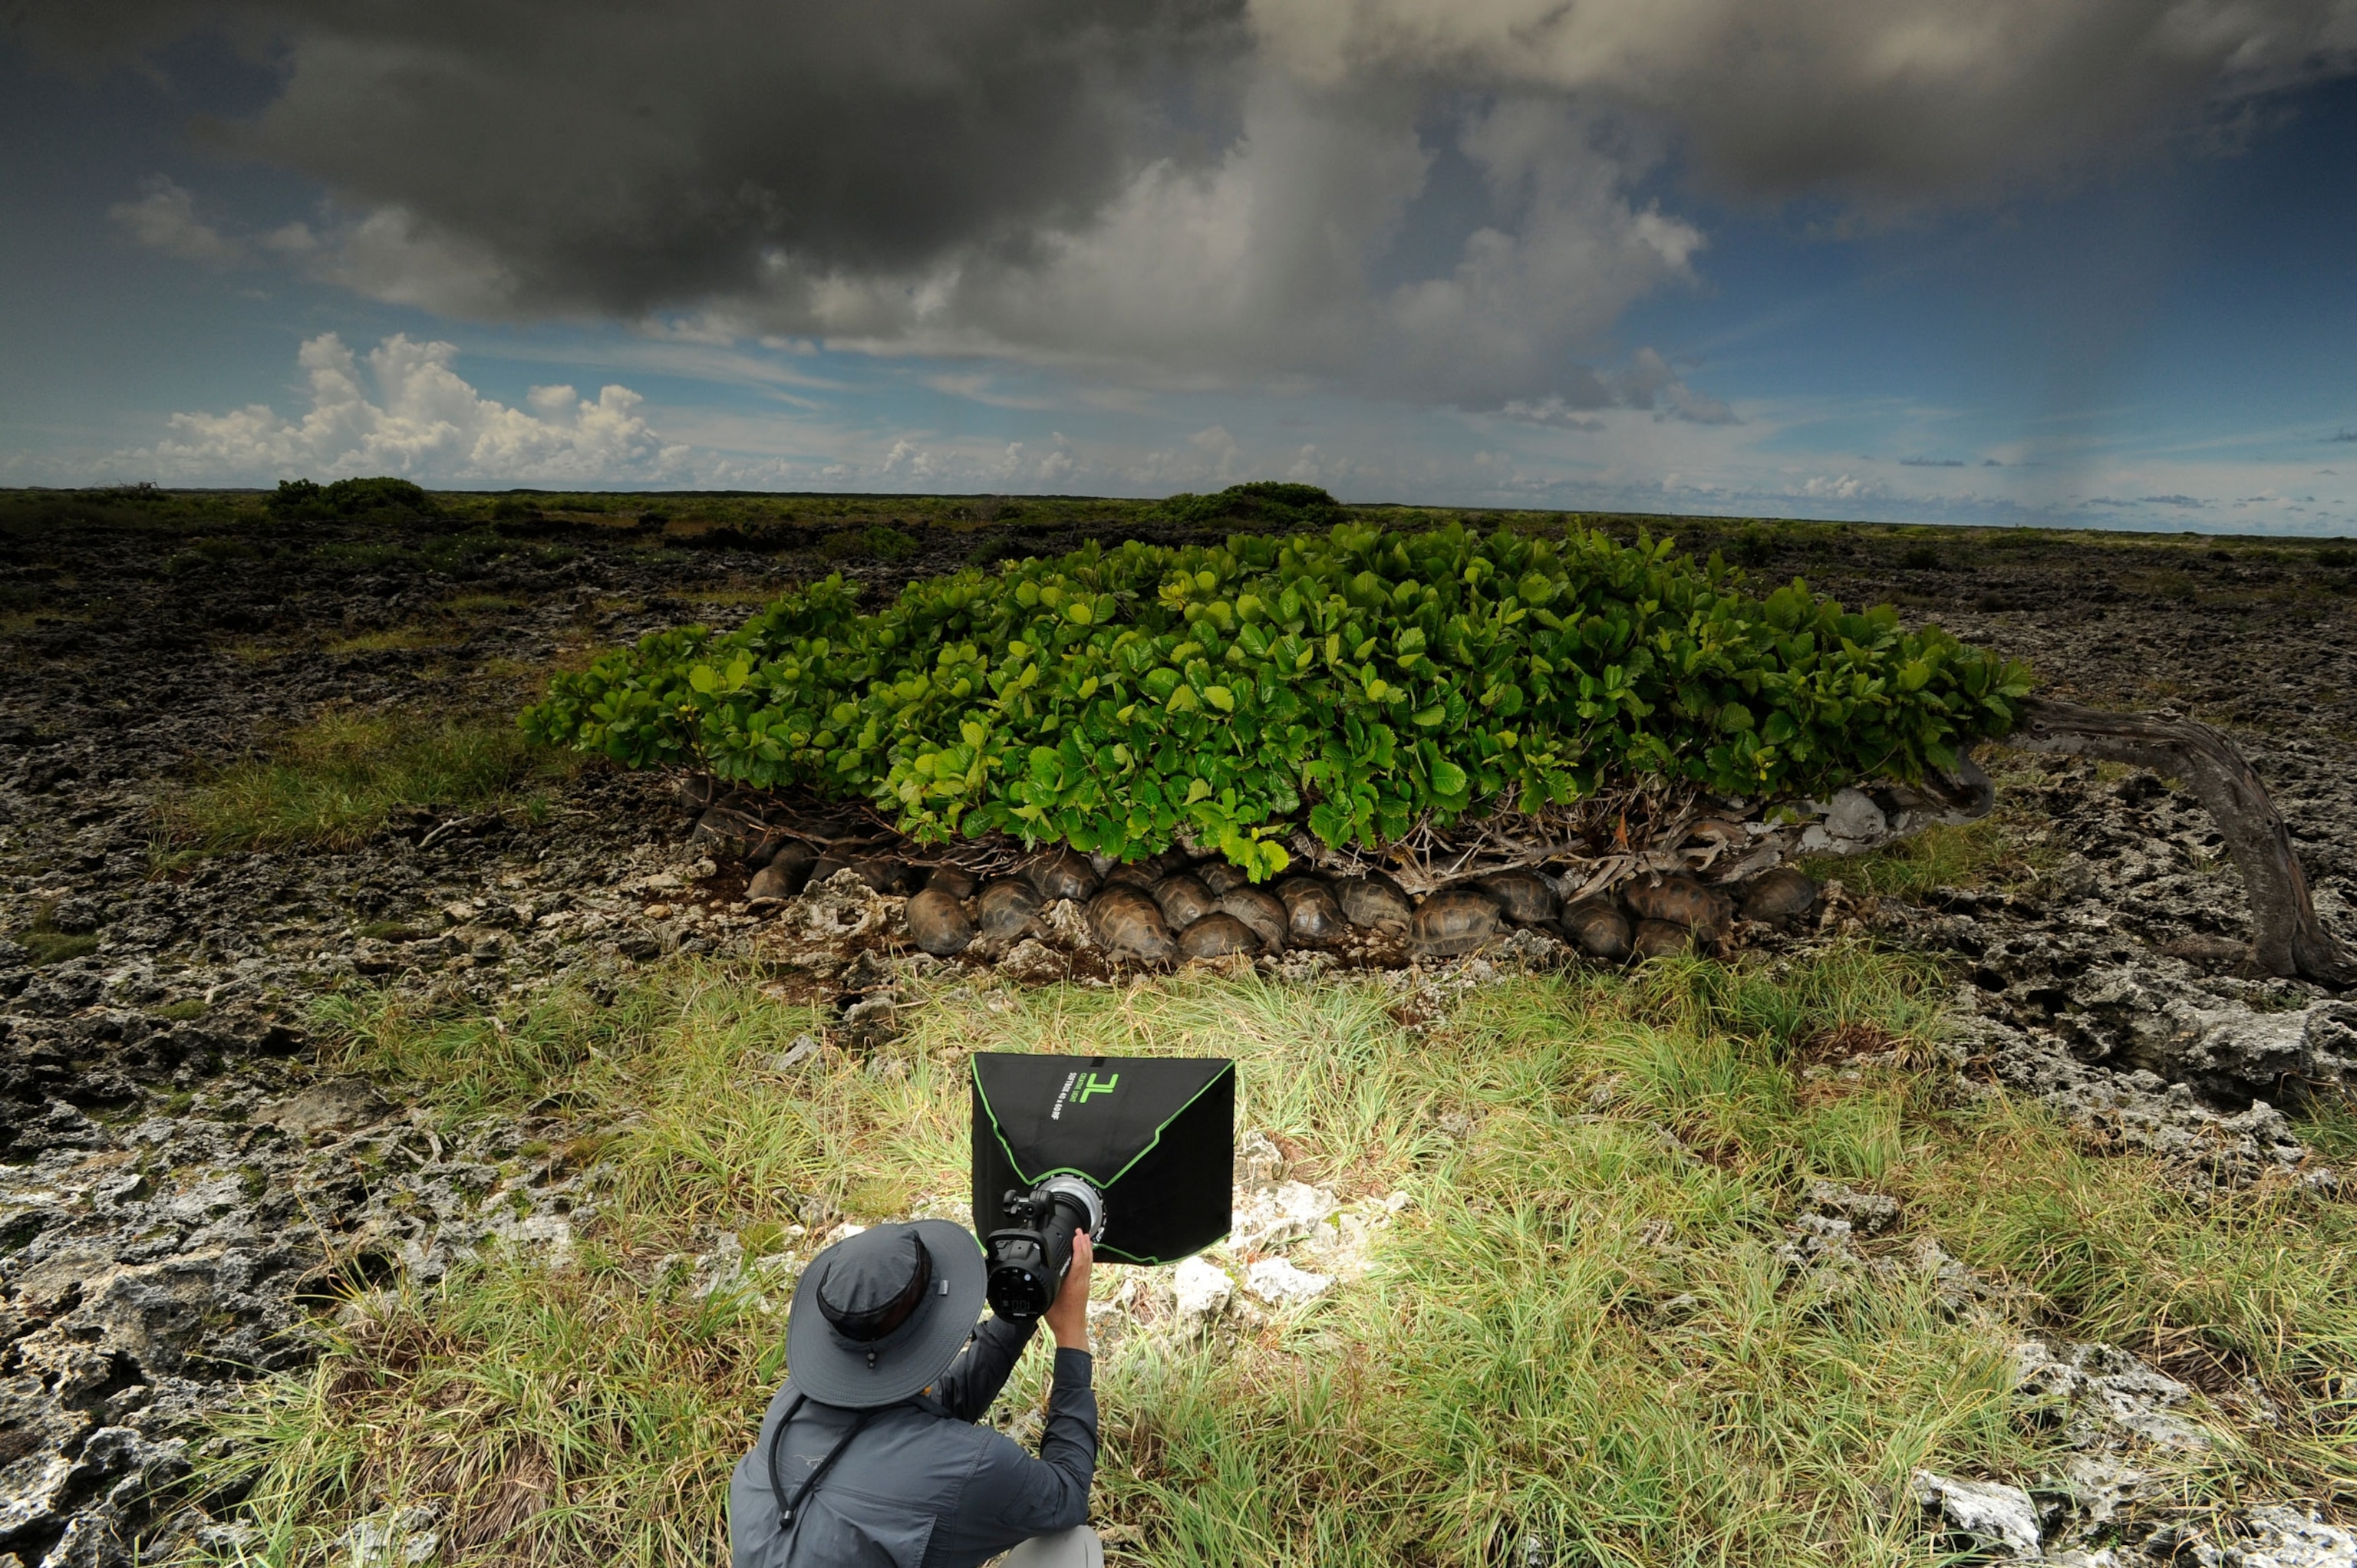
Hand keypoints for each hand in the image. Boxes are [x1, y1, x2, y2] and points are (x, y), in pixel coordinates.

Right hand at [1042, 1233, 1092, 1351]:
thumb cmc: (1060, 1319)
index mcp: (1073, 1284)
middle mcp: (1082, 1283)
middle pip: (1086, 1258)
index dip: (1078, 1247)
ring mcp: (1085, 1285)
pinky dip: (1086, 1257)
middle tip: (1079, 1231)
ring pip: (1089, 1262)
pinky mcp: (1085, 1287)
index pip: (1079, 1261)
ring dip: (1087, 1249)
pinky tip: (1083, 1255)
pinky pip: (1088, 1268)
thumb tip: (1041, 1273)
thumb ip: (1047, 1286)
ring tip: (1084, 1237)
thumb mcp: (1049, 1300)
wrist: (1072, 1330)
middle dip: (1084, 1243)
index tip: (1076, 1235)